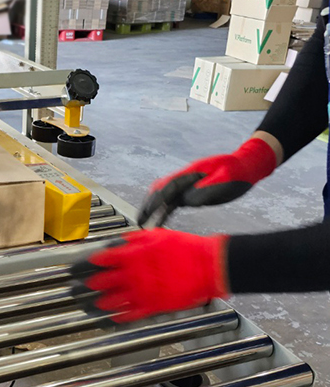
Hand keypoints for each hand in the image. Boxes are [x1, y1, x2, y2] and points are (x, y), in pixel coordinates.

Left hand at [69, 229, 228, 322]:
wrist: (208, 265)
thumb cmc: (184, 248)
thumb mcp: (154, 235)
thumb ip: (131, 240)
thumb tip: (114, 244)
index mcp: (131, 255)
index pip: (97, 260)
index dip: (82, 266)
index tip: (73, 270)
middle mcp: (132, 274)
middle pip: (98, 283)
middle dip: (83, 287)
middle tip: (73, 289)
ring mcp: (141, 292)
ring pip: (108, 302)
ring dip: (94, 305)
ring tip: (85, 306)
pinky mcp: (152, 306)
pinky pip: (128, 315)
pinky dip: (116, 317)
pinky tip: (109, 317)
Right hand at [137, 137, 277, 225]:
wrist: (248, 164)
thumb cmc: (239, 171)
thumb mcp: (227, 179)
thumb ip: (207, 190)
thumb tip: (188, 201)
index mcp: (191, 173)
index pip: (168, 187)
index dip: (157, 201)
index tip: (148, 214)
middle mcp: (186, 178)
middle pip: (160, 190)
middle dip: (148, 205)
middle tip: (139, 221)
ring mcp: (188, 184)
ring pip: (164, 196)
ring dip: (153, 208)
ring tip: (144, 223)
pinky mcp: (192, 191)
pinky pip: (174, 201)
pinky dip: (164, 210)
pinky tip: (160, 220)